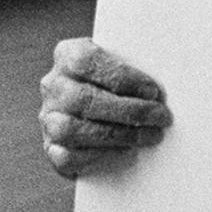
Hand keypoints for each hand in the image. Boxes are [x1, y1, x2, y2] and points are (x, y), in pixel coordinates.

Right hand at [38, 39, 168, 177]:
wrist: (106, 114)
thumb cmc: (126, 85)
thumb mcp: (130, 65)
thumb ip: (140, 66)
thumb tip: (163, 87)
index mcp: (69, 55)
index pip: (86, 61)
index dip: (122, 77)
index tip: (153, 90)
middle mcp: (53, 86)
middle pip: (84, 99)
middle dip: (130, 110)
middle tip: (162, 117)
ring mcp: (48, 118)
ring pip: (72, 129)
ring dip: (120, 135)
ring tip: (152, 135)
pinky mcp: (52, 148)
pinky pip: (68, 157)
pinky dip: (101, 156)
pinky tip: (127, 152)